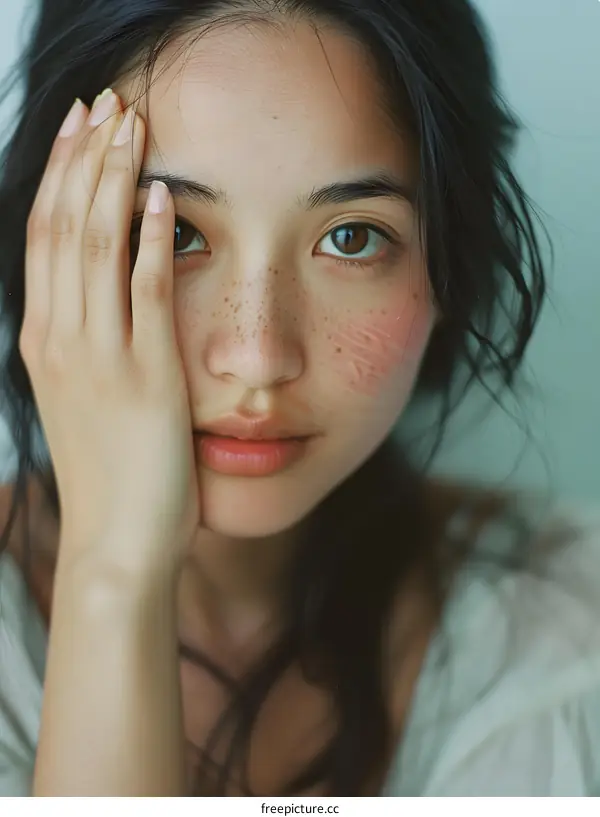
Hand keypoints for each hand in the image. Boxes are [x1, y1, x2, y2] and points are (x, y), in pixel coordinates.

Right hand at [19, 91, 199, 573]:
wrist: (115, 543)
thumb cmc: (108, 475)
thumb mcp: (80, 399)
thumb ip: (86, 345)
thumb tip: (102, 297)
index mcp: (43, 341)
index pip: (44, 237)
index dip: (60, 176)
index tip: (79, 129)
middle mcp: (60, 339)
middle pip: (63, 225)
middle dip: (83, 158)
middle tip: (104, 103)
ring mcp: (99, 355)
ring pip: (95, 245)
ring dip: (113, 178)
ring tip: (132, 125)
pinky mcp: (145, 375)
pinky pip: (144, 291)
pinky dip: (151, 239)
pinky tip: (163, 196)